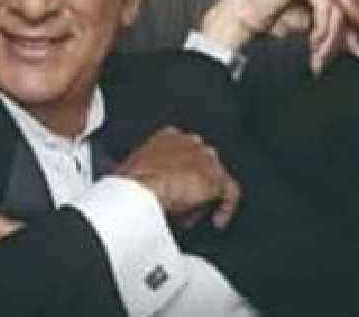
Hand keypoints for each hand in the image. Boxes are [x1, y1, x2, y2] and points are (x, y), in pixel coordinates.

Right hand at [116, 127, 239, 228]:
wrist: (141, 190)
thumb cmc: (129, 183)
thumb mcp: (129, 174)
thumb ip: (142, 176)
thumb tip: (134, 190)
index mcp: (168, 136)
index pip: (181, 154)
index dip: (176, 175)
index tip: (171, 190)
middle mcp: (191, 142)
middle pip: (199, 166)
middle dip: (190, 187)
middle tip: (181, 206)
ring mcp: (206, 159)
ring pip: (212, 180)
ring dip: (202, 199)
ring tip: (190, 216)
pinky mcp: (217, 178)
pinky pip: (229, 193)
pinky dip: (225, 207)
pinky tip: (218, 220)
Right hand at [201, 0, 358, 74]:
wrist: (243, 16)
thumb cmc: (275, 18)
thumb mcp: (313, 28)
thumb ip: (335, 32)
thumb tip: (358, 46)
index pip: (354, 2)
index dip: (356, 29)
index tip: (355, 52)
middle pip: (349, 3)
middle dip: (343, 35)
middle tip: (331, 56)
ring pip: (338, 5)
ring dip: (330, 35)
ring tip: (319, 53)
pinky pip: (323, 3)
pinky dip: (322, 27)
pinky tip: (314, 42)